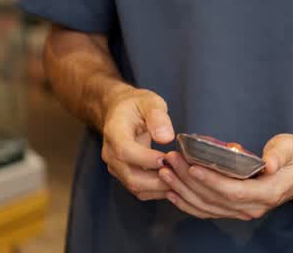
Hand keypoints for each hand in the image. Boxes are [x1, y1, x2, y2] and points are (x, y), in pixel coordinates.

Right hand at [99, 86, 174, 201]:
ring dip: (159, 187)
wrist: (119, 111)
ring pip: (135, 186)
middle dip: (158, 180)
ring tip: (181, 179)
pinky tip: (173, 183)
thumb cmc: (136, 104)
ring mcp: (115, 166)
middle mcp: (110, 153)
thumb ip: (158, 117)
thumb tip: (166, 137)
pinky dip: (156, 190)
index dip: (146, 158)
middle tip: (181, 173)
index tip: (167, 158)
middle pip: (130, 176)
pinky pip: (138, 189)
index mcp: (114, 132)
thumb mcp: (149, 102)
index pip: (125, 151)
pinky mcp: (123, 173)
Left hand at [160, 133, 292, 219]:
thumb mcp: (292, 147)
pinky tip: (172, 192)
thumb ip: (280, 154)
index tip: (193, 166)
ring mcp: (242, 211)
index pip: (234, 191)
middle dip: (189, 181)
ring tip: (166, 172)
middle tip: (172, 161)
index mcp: (268, 192)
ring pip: (207, 207)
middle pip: (215, 200)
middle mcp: (253, 207)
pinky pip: (207, 211)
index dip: (212, 181)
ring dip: (183, 191)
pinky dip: (187, 203)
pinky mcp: (233, 209)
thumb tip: (268, 163)